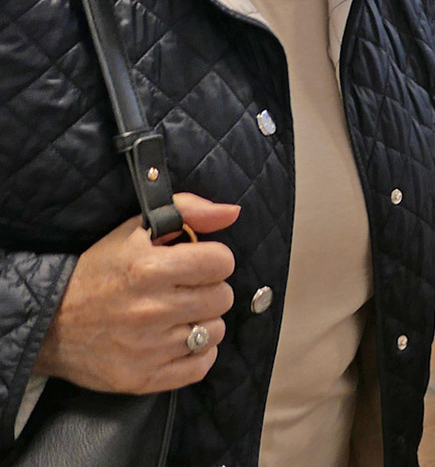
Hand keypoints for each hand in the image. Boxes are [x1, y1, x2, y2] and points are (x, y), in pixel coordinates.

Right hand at [35, 193, 240, 393]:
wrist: (47, 324)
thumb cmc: (97, 272)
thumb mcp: (135, 230)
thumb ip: (188, 211)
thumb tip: (232, 213)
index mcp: (149, 269)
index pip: (222, 262)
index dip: (212, 260)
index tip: (196, 264)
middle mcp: (151, 310)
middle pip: (222, 297)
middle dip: (208, 289)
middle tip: (185, 290)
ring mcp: (148, 349)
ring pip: (215, 332)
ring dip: (203, 321)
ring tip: (178, 315)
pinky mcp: (143, 379)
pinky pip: (201, 366)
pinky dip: (197, 354)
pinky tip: (178, 340)